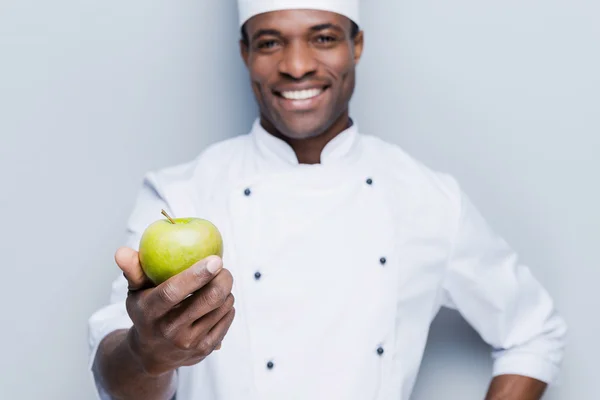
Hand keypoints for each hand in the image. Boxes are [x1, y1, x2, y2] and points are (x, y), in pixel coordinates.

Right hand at [114, 247, 235, 376]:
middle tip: (222, 268)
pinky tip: (219, 302)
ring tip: (218, 284)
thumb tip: (122, 251)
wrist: (151, 354)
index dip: (196, 274)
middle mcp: (170, 329)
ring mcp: (189, 342)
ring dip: (226, 290)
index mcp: (151, 311)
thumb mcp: (135, 292)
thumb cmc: (146, 312)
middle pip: (208, 299)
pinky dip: (228, 305)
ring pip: (223, 307)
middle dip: (223, 278)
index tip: (215, 259)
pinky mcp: (206, 349)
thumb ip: (133, 270)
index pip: (173, 291)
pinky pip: (227, 318)